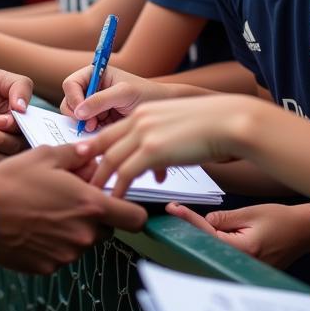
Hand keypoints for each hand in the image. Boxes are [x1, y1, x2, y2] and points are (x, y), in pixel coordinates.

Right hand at [0, 143, 147, 273]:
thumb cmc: (12, 180)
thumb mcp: (45, 156)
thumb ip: (77, 155)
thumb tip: (93, 153)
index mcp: (90, 205)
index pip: (136, 219)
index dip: (133, 210)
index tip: (121, 202)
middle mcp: (84, 234)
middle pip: (108, 229)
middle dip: (96, 215)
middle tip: (70, 197)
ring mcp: (66, 254)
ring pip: (84, 241)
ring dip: (74, 228)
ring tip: (46, 209)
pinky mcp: (48, 267)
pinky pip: (62, 254)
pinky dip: (55, 242)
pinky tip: (34, 225)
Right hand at [60, 64, 174, 130]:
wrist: (162, 108)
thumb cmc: (146, 94)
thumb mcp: (124, 93)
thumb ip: (100, 100)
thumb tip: (79, 112)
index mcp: (95, 74)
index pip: (71, 84)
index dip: (73, 98)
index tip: (81, 112)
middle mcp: (91, 89)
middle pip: (69, 101)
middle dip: (77, 114)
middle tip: (91, 124)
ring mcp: (94, 106)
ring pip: (75, 117)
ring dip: (84, 124)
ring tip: (99, 127)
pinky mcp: (99, 121)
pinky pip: (85, 128)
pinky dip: (91, 132)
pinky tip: (104, 131)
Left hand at [81, 94, 257, 195]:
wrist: (228, 122)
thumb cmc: (209, 126)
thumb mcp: (175, 125)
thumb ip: (159, 137)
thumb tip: (153, 161)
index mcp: (143, 111)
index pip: (111, 130)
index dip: (95, 147)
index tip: (86, 161)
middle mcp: (138, 118)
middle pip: (103, 144)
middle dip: (90, 164)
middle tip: (81, 182)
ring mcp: (144, 133)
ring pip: (110, 159)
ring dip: (100, 180)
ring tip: (93, 195)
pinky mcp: (152, 149)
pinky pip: (125, 172)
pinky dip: (117, 188)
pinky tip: (115, 199)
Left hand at [166, 202, 309, 268]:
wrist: (305, 232)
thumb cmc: (281, 220)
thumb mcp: (251, 212)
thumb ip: (225, 218)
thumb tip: (205, 221)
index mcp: (244, 248)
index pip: (208, 233)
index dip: (188, 219)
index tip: (173, 208)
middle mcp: (244, 262)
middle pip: (209, 245)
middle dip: (191, 229)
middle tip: (174, 212)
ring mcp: (247, 267)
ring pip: (217, 250)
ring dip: (203, 235)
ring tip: (186, 219)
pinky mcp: (249, 266)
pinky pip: (227, 253)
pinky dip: (216, 241)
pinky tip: (207, 230)